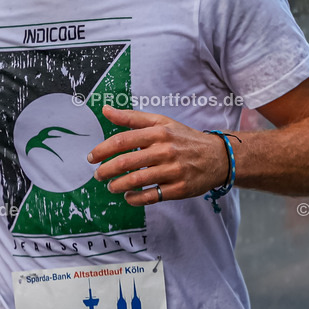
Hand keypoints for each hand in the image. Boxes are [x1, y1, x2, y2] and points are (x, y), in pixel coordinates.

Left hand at [87, 105, 229, 205]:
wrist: (217, 156)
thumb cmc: (183, 138)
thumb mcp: (161, 122)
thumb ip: (131, 117)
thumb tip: (105, 109)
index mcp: (158, 132)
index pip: (122, 140)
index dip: (102, 150)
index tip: (91, 158)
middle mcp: (165, 150)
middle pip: (126, 162)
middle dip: (106, 170)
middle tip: (98, 175)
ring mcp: (173, 170)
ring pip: (136, 180)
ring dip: (118, 185)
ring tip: (111, 186)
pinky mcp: (179, 189)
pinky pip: (151, 196)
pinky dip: (135, 198)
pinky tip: (128, 196)